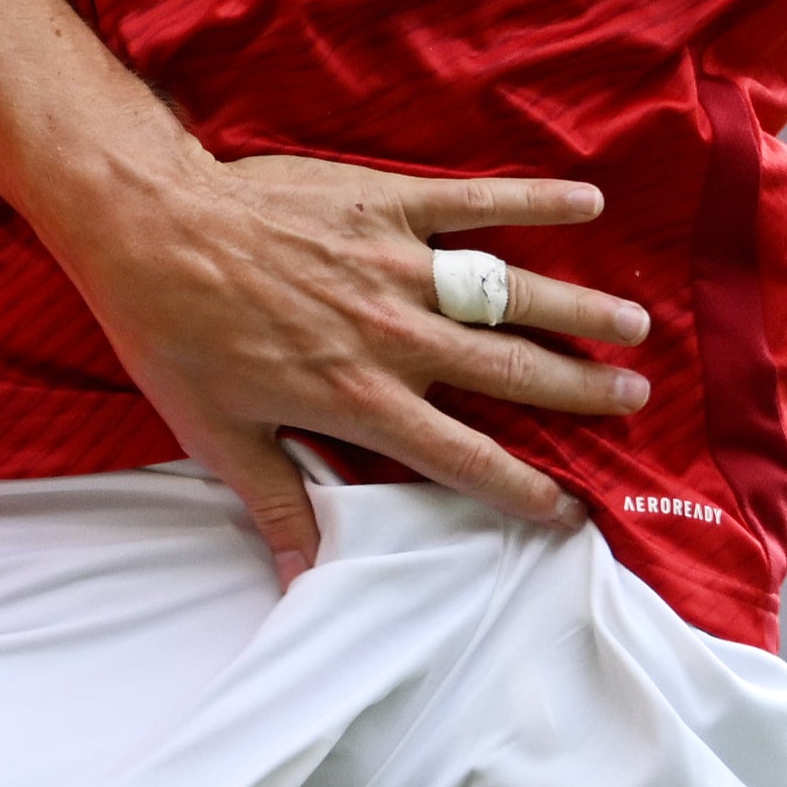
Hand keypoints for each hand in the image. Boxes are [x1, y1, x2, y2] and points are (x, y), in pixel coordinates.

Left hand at [38, 157, 651, 573]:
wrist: (150, 228)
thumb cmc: (175, 335)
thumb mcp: (219, 438)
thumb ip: (279, 506)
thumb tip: (303, 585)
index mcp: (362, 400)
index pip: (462, 457)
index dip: (521, 487)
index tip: (569, 506)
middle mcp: (396, 338)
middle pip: (511, 372)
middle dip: (580, 391)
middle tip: (635, 399)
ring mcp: (397, 268)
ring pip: (511, 294)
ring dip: (578, 311)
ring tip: (636, 326)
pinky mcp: (385, 205)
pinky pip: (474, 204)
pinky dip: (534, 202)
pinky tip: (588, 205)